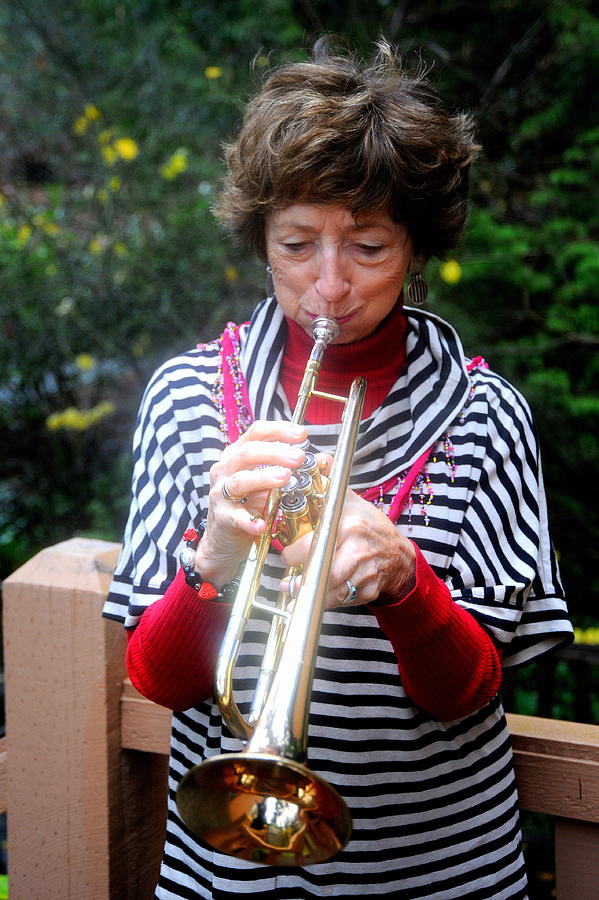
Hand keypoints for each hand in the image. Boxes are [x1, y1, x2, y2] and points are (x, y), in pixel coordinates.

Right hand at [195, 420, 309, 586]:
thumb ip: (282, 468)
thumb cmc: (247, 505)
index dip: (278, 430)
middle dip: (275, 452)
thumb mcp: (265, 482)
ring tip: (286, 477)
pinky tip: (262, 524)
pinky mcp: (222, 518)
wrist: (224, 539)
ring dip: (264, 478)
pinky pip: (235, 517)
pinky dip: (249, 520)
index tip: (301, 434)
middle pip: (247, 453)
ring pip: (240, 480)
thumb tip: (314, 458)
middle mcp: (225, 470)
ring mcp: (220, 494)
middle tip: (298, 457)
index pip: (255, 433)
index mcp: (236, 455)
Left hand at [280, 489, 415, 608]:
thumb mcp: (352, 501)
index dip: (293, 551)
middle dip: (298, 574)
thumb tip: (317, 459)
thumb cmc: (370, 527)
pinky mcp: (368, 590)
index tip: (286, 553)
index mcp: (348, 524)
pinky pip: (340, 600)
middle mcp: (357, 547)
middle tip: (287, 574)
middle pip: (319, 568)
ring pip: (327, 589)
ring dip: (306, 593)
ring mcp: (364, 571)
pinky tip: (312, 598)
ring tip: (292, 589)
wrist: (399, 555)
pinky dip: (323, 601)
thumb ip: (330, 482)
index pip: (312, 541)